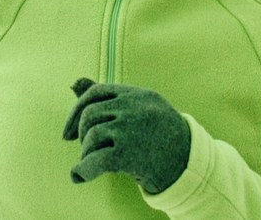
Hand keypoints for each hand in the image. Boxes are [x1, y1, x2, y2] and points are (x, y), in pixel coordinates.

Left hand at [61, 77, 190, 194]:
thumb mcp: (140, 109)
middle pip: (90, 114)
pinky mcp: (128, 154)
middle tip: (85, 150)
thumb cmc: (162, 137)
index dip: (77, 110)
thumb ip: (108, 97)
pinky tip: (79, 177)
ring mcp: (131, 129)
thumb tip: (74, 83)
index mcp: (138, 95)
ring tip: (92, 163)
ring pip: (91, 136)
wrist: (191, 166)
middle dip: (81, 134)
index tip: (69, 132)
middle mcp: (134, 108)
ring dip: (85, 153)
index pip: (96, 92)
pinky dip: (82, 170)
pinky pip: (94, 160)